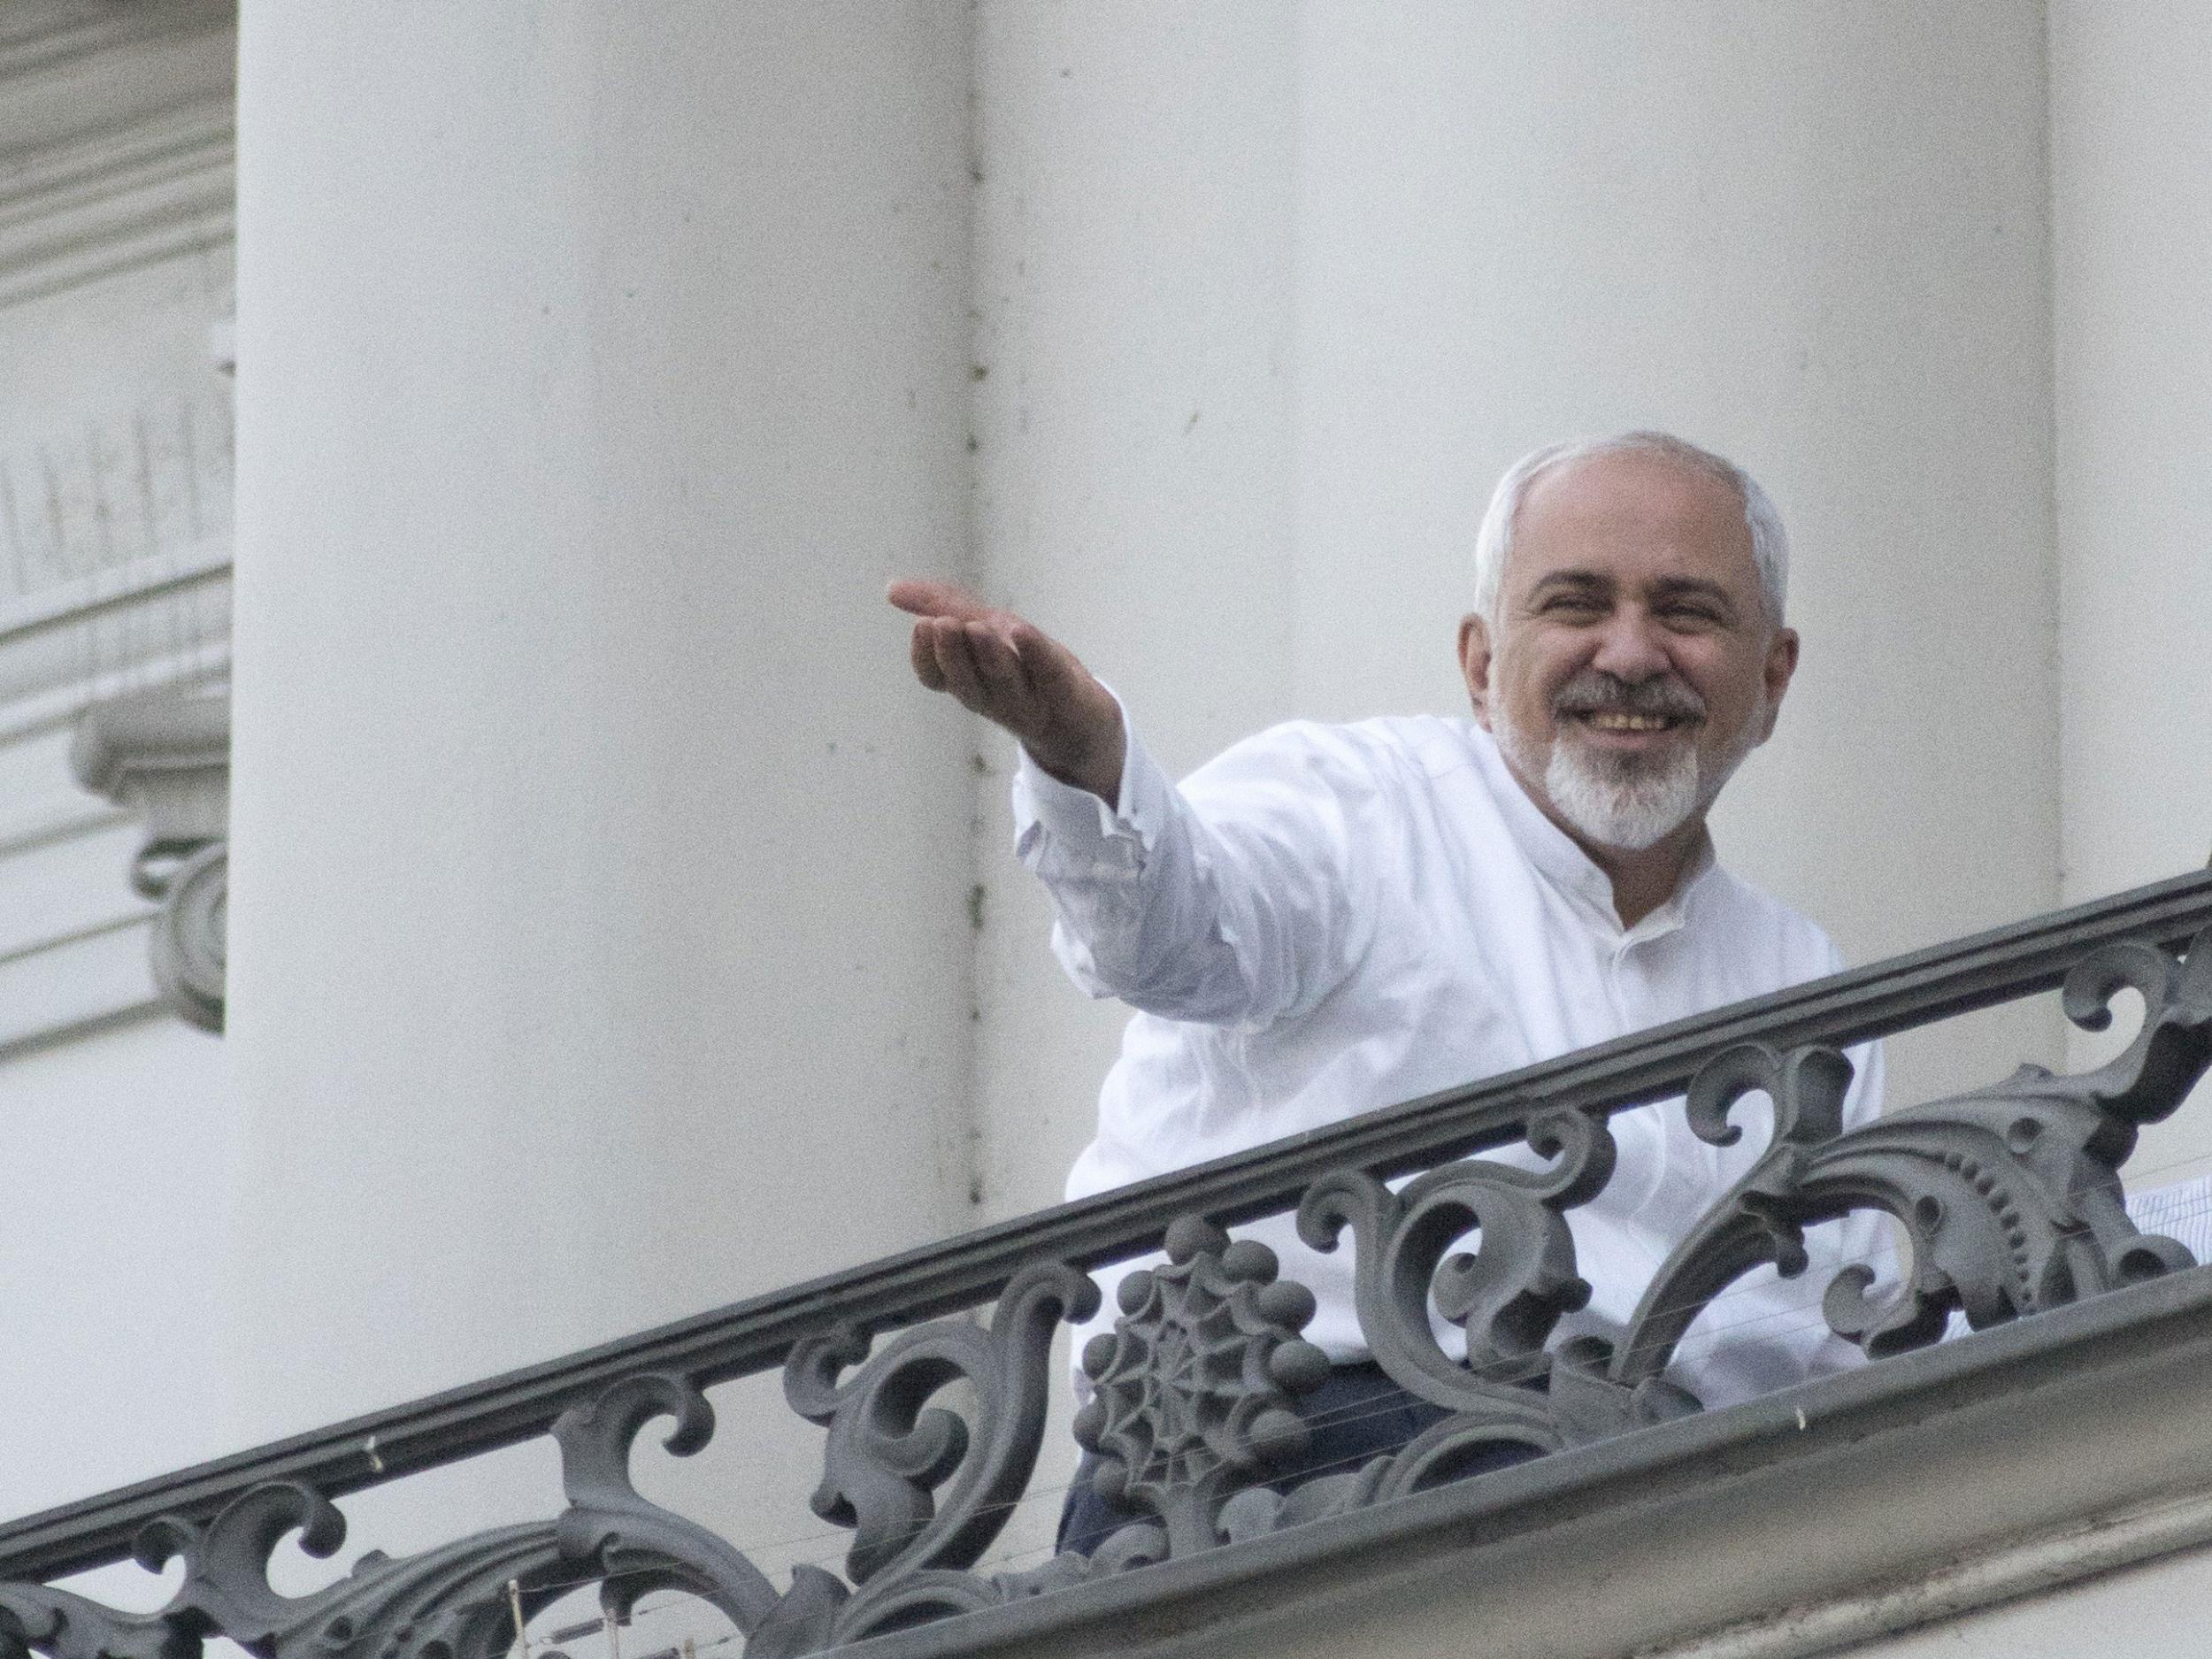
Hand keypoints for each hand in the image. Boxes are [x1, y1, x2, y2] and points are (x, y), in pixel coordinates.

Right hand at [888, 579, 1125, 802]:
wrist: (1085, 716)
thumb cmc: (1026, 667)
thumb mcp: (984, 628)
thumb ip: (942, 606)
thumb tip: (890, 588)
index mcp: (970, 684)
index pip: (937, 679)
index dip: (927, 658)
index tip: (921, 627)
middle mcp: (994, 698)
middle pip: (967, 683)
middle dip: (953, 655)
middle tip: (942, 624)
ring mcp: (1030, 702)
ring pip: (1004, 684)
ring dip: (988, 657)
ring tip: (975, 626)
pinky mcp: (1067, 694)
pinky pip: (1049, 675)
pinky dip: (1035, 654)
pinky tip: (1021, 631)